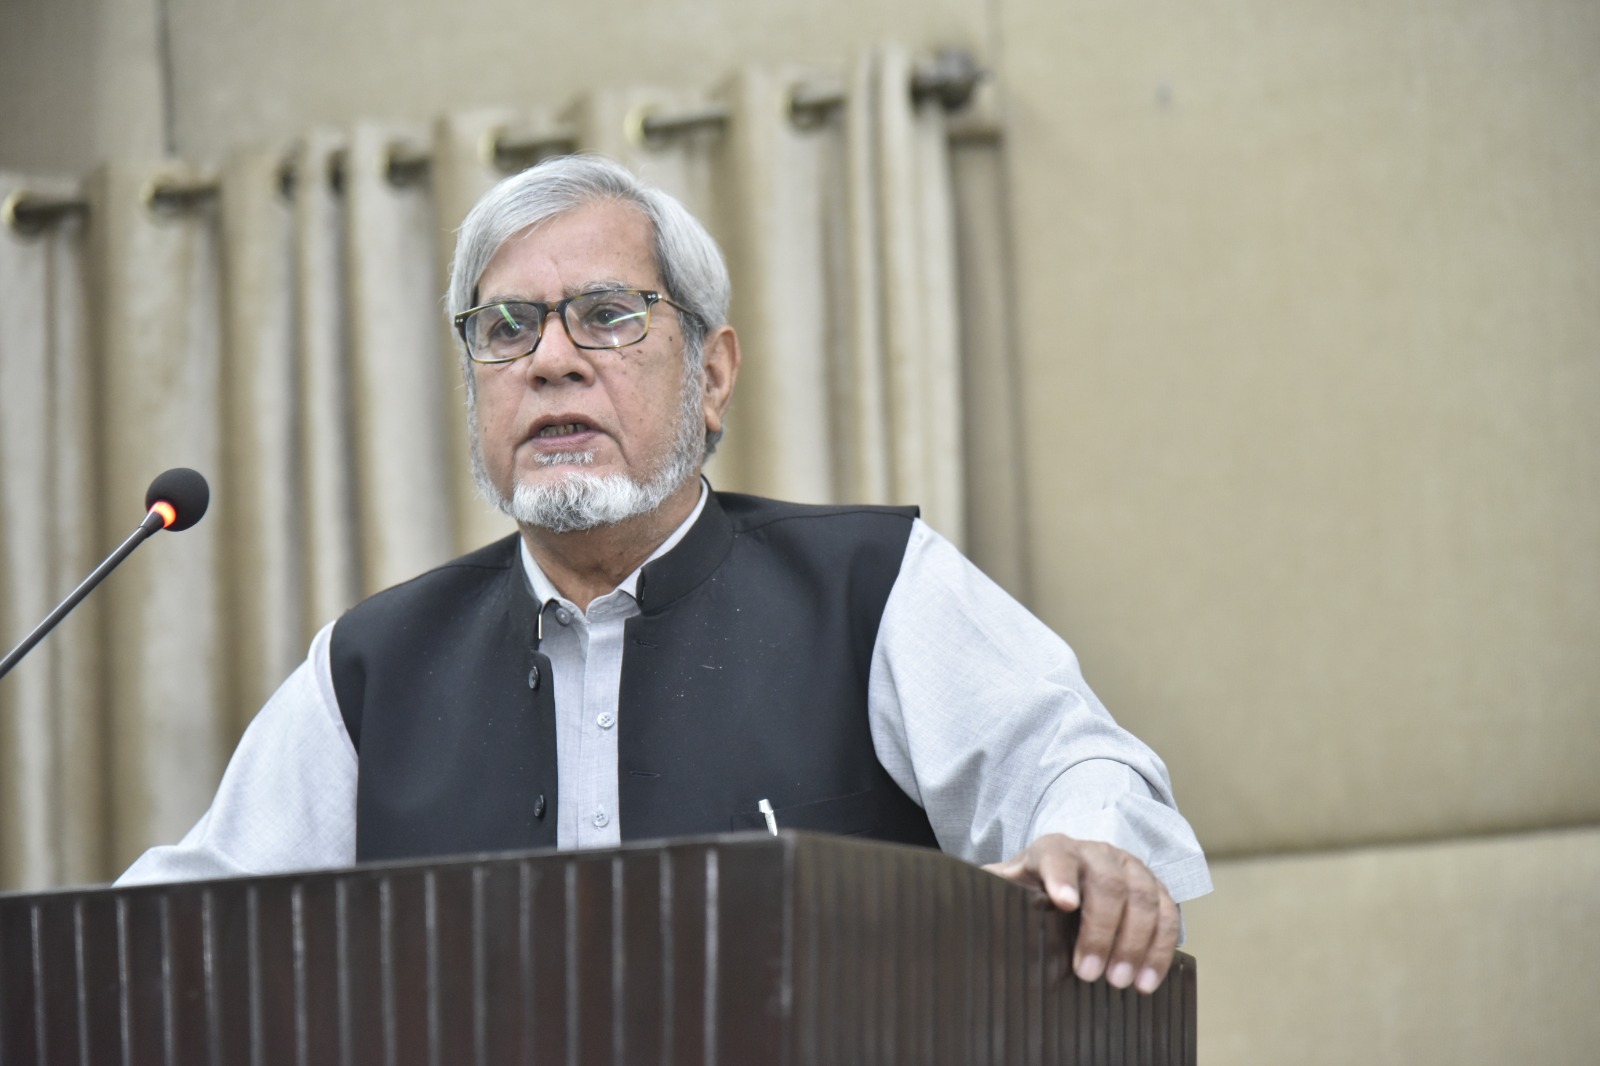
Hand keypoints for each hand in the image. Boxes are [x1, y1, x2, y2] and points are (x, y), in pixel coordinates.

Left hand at [983, 833, 1178, 993]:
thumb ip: (989, 887)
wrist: (1069, 870)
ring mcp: (1130, 867)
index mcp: (1053, 849)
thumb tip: (952, 897)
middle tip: (1090, 974)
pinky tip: (1148, 979)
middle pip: (1107, 884)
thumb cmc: (1032, 886)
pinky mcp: (1155, 887)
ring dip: (1136, 943)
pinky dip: (1162, 948)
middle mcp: (1096, 852)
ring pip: (1144, 898)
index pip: (1057, 856)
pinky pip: (1169, 913)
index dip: (1061, 877)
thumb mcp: (1008, 884)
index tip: (1063, 902)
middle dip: (1102, 930)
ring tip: (1122, 983)